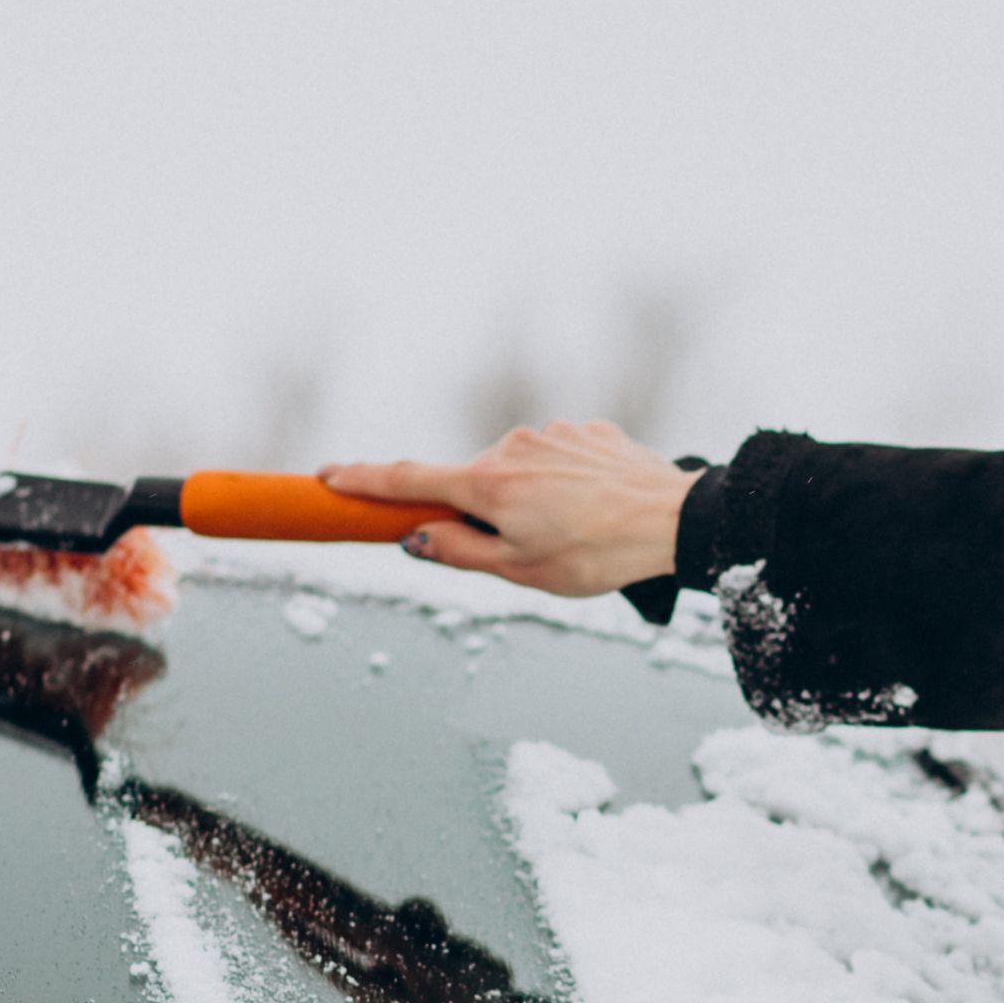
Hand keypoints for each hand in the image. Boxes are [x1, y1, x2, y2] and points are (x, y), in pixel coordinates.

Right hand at [317, 420, 692, 598]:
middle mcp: (511, 446)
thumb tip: (414, 538)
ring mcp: (550, 433)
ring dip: (531, 502)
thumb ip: (459, 552)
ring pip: (518, 474)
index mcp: (487, 484)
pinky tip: (598, 509)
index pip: (406, 479)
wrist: (678, 520)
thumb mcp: (521, 572)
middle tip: (527, 549)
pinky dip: (564, 487)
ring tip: (577, 534)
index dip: (362, 479)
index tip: (325, 475)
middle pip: (471, 483)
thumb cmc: (599, 556)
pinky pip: (557, 462)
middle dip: (482, 514)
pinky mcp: (585, 430)